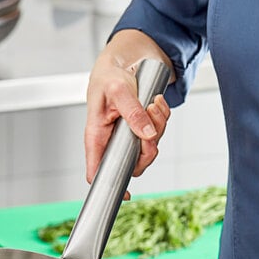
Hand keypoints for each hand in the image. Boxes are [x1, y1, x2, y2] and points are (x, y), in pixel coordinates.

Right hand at [84, 32, 173, 188]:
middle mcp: (112, 143)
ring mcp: (127, 138)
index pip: (98, 172)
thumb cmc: (109, 78)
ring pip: (148, 149)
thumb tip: (146, 135)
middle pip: (132, 165)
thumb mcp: (118, 90)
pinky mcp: (140, 130)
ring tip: (153, 104)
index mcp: (97, 138)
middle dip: (148, 147)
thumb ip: (131, 113)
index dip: (109, 186)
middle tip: (150, 119)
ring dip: (158, 127)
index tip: (126, 195)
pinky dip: (161, 119)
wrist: (121, 63)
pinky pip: (156, 134)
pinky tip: (156, 104)